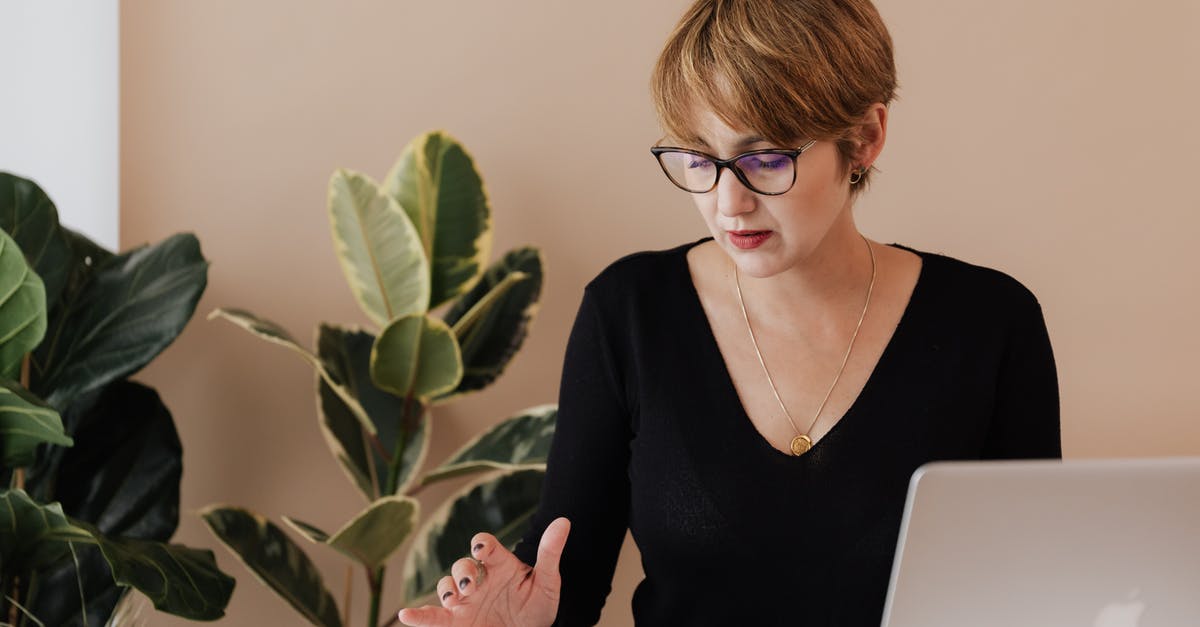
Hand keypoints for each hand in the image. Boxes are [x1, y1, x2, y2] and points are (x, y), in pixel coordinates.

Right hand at [398, 517, 570, 626]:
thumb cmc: (538, 605)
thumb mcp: (548, 581)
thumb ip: (550, 553)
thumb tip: (565, 521)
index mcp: (499, 565)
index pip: (486, 547)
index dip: (482, 545)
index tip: (482, 549)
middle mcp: (479, 580)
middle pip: (462, 566)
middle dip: (463, 572)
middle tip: (470, 585)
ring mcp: (466, 601)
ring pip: (447, 587)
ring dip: (447, 590)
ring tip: (455, 599)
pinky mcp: (456, 622)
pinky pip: (433, 618)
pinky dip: (417, 616)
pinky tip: (406, 615)